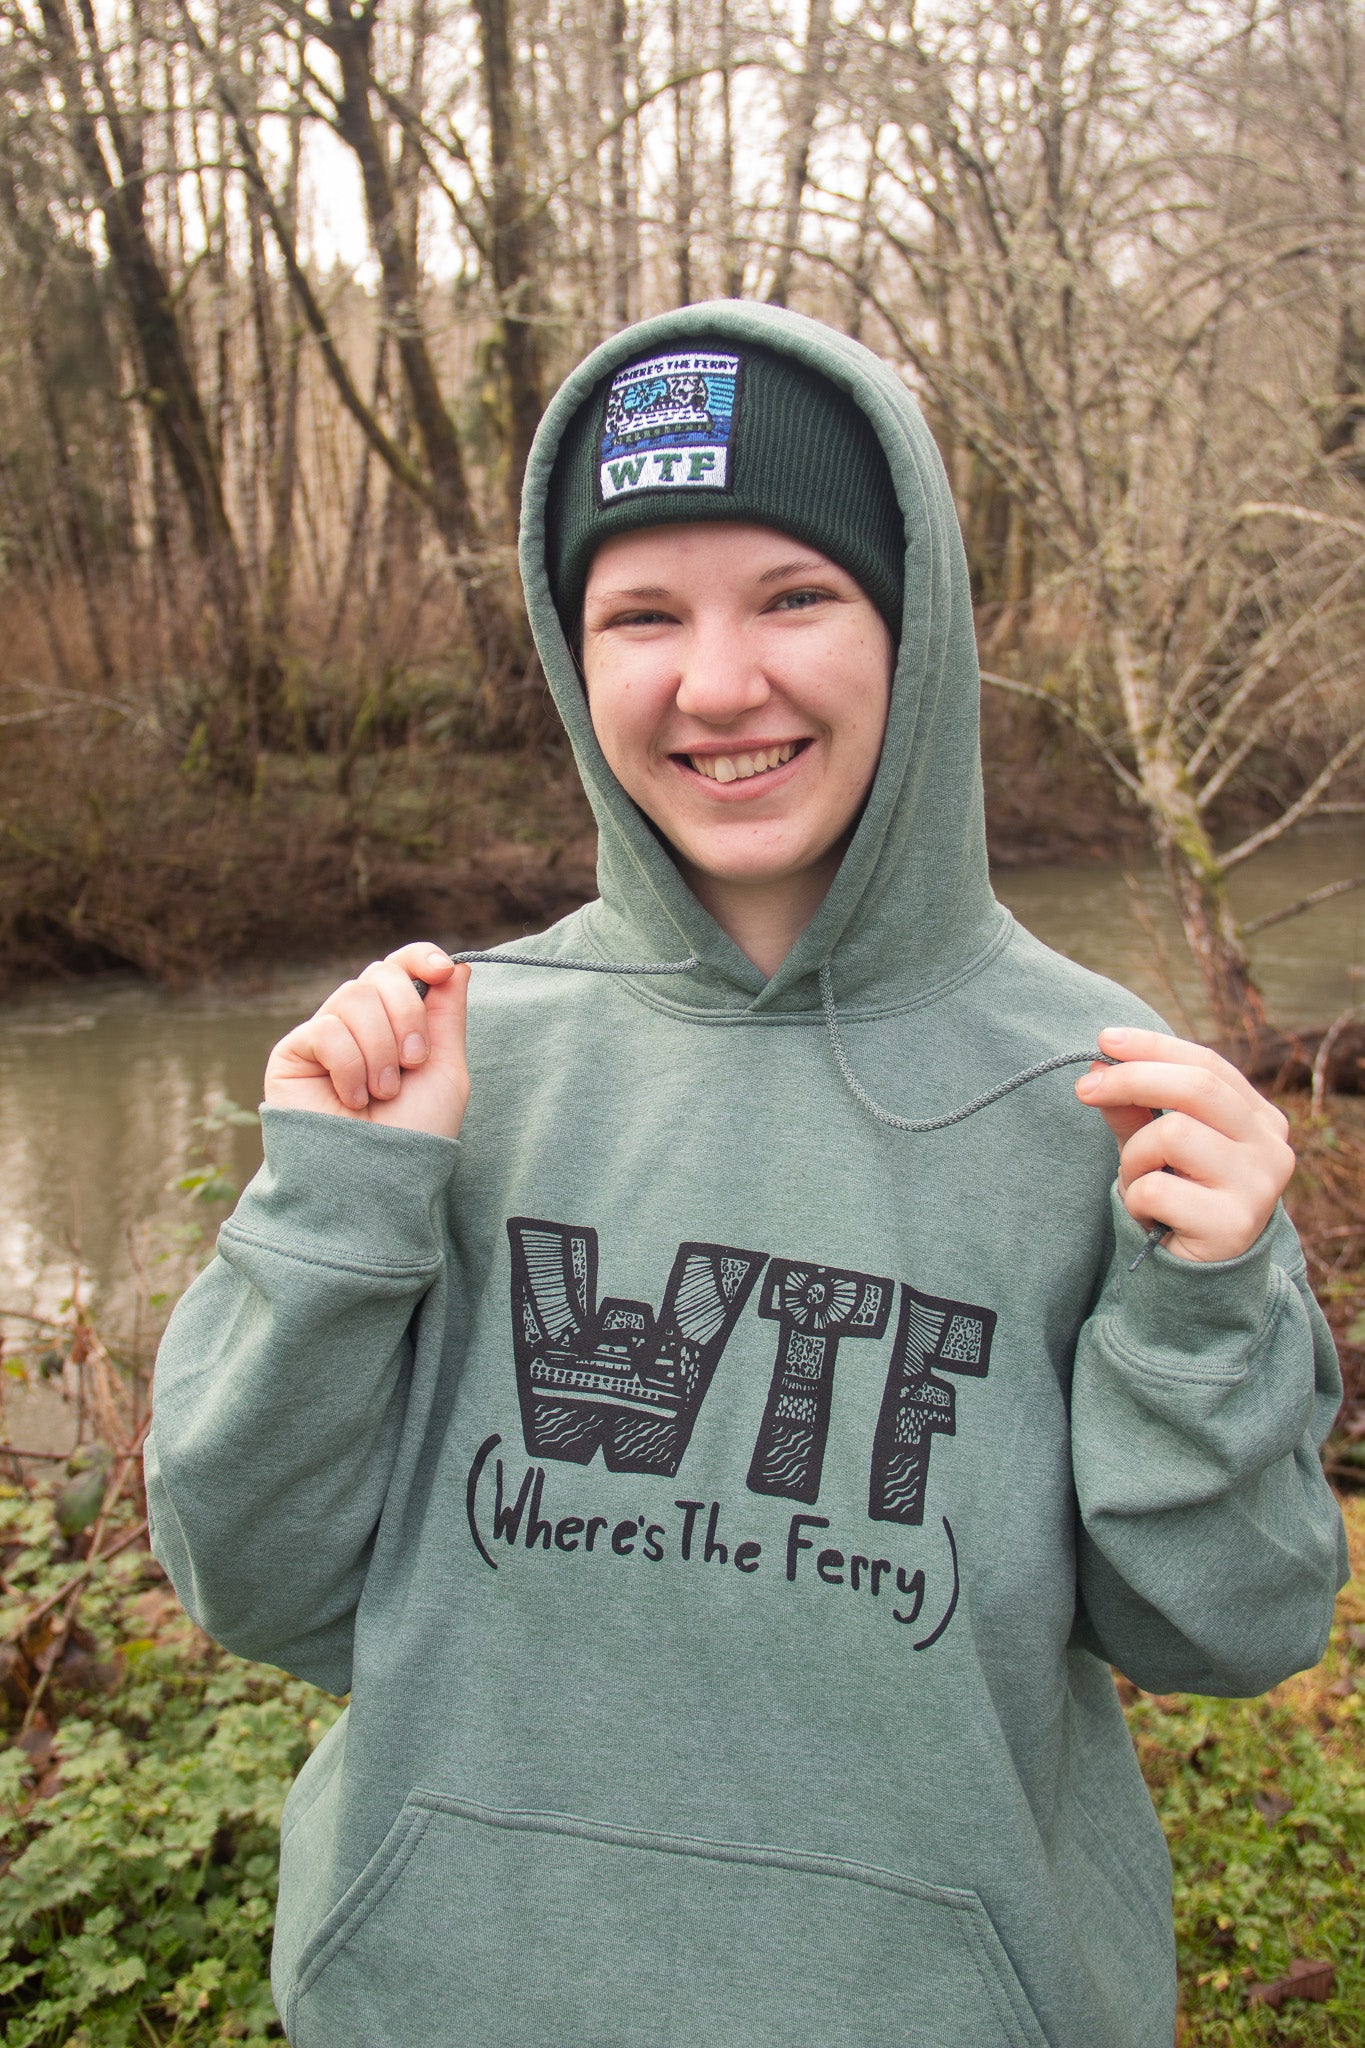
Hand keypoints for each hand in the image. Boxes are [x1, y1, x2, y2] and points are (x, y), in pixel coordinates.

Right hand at [264, 943, 469, 1141]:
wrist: (377, 1179)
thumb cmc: (415, 1133)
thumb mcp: (446, 1070)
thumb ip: (448, 1016)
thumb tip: (458, 965)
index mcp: (395, 1024)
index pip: (400, 968)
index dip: (419, 958)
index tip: (441, 970)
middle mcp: (359, 1025)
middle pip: (380, 974)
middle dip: (407, 1014)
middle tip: (413, 1063)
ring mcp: (325, 1036)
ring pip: (354, 996)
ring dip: (380, 1048)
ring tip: (382, 1093)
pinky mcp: (293, 1053)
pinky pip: (326, 1029)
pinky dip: (349, 1066)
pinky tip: (351, 1100)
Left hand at [1075, 1027, 1293, 1263]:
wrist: (1199, 1281)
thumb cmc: (1179, 1201)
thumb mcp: (1154, 1147)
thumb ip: (1134, 1108)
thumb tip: (1098, 1063)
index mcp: (1259, 1119)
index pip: (1207, 1063)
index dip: (1153, 1046)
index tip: (1103, 1039)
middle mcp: (1270, 1147)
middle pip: (1196, 1087)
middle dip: (1130, 1079)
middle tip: (1084, 1088)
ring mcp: (1259, 1186)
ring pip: (1173, 1134)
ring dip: (1134, 1157)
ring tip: (1137, 1182)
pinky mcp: (1234, 1224)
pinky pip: (1158, 1188)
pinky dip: (1137, 1198)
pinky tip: (1150, 1215)